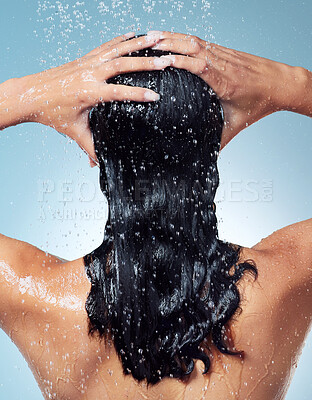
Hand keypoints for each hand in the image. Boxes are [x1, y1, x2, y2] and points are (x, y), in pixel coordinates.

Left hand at [16, 32, 172, 164]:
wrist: (30, 94)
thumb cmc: (51, 113)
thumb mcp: (74, 131)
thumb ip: (90, 147)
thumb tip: (100, 165)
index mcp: (88, 92)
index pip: (118, 92)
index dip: (137, 95)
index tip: (155, 96)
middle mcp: (89, 74)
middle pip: (122, 64)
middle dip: (146, 63)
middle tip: (166, 61)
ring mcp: (86, 64)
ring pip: (116, 50)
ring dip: (138, 45)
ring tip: (157, 40)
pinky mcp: (84, 59)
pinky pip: (106, 46)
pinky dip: (121, 40)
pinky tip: (133, 35)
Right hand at [149, 31, 302, 148]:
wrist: (281, 84)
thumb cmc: (261, 103)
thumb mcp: (238, 123)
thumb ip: (220, 139)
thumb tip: (207, 155)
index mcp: (225, 83)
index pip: (200, 66)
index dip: (180, 61)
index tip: (162, 61)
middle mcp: (224, 65)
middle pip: (194, 48)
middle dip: (170, 43)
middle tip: (148, 43)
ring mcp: (225, 55)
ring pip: (196, 41)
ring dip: (175, 37)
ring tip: (153, 37)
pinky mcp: (225, 51)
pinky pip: (202, 41)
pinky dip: (185, 38)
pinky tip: (173, 38)